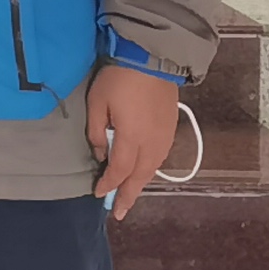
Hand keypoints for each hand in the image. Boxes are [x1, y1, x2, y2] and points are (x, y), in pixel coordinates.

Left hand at [87, 62, 181, 218]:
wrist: (154, 57)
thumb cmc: (120, 78)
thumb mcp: (98, 102)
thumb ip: (97, 132)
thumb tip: (101, 154)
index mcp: (132, 138)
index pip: (119, 170)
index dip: (108, 184)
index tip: (97, 193)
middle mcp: (152, 143)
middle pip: (140, 176)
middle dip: (128, 195)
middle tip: (119, 212)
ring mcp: (165, 136)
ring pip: (152, 169)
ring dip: (140, 184)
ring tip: (129, 196)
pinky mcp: (171, 129)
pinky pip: (160, 157)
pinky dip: (150, 170)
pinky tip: (143, 172)